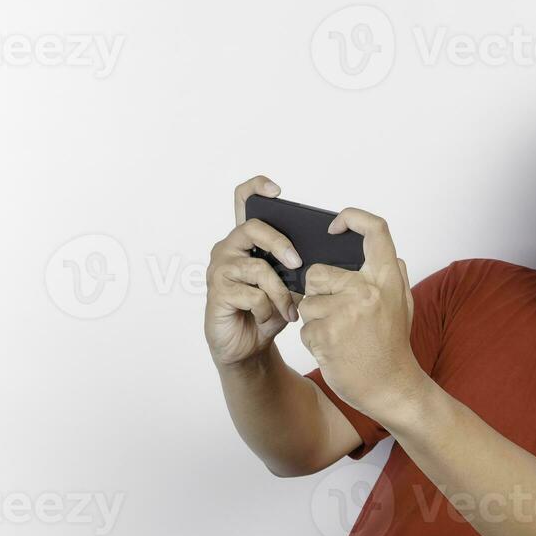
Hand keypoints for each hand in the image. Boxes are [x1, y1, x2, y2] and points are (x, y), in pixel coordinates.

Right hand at [204, 175, 304, 367]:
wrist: (247, 347)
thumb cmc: (267, 312)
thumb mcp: (288, 287)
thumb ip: (295, 269)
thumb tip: (318, 259)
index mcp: (245, 241)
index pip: (243, 200)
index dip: (257, 188)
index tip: (277, 190)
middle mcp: (228, 248)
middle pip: (253, 228)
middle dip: (280, 244)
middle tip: (297, 263)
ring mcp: (220, 269)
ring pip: (258, 268)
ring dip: (280, 292)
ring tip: (289, 309)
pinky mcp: (217, 291)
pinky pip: (252, 294)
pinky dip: (267, 309)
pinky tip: (267, 318)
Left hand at [297, 207, 422, 422]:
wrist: (391, 388)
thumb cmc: (393, 347)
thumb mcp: (403, 306)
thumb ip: (394, 276)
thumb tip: (387, 251)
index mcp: (387, 279)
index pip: (375, 229)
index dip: (352, 218)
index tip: (334, 226)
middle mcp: (367, 290)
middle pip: (317, 272)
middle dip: (317, 292)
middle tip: (336, 313)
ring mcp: (345, 312)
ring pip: (307, 302)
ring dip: (315, 319)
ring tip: (339, 336)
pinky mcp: (325, 335)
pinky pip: (304, 327)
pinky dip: (313, 340)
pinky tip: (333, 350)